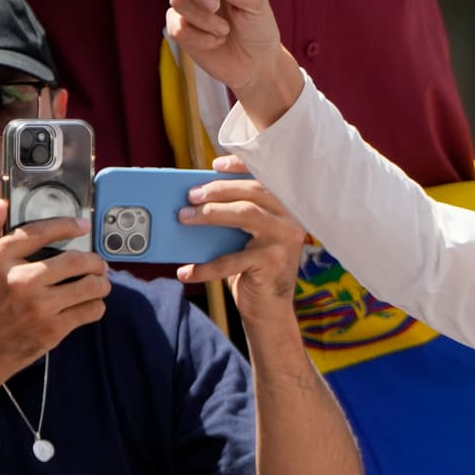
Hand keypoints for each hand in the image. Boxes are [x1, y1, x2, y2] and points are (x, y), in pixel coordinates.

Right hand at [0, 202, 109, 396]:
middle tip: (98, 263)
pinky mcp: (52, 330)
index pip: (40, 232)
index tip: (82, 225)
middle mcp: (19, 280)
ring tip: (98, 283)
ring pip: (91, 285)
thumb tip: (2, 207)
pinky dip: (95, 305)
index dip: (66, 226)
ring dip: (101, 282)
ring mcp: (38, 306)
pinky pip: (90, 310)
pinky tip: (88, 304)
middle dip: (94, 260)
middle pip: (75, 260)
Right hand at [162, 0, 301, 127]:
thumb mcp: (258, 4)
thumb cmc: (260, 26)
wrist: (256, 63)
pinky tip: (215, 42)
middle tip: (217, 7)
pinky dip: (202, 38)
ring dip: (208, 21)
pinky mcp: (179, 26)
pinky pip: (179, 26)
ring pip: (179, 0)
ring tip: (226, 30)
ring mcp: (186, 1)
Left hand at [174, 155, 304, 325]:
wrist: (269, 309)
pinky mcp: (272, 263)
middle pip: (253, 192)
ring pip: (246, 214)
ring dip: (210, 214)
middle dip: (217, 190)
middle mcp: (291, 219)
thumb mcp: (246, 236)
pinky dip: (205, 267)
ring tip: (183, 218)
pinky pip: (232, 260)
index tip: (216, 165)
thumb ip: (233, 215)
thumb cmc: (252, 266)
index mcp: (285, 207)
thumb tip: (196, 196)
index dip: (243, 165)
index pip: (266, 178)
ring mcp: (285, 240)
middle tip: (189, 195)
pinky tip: (186, 271)